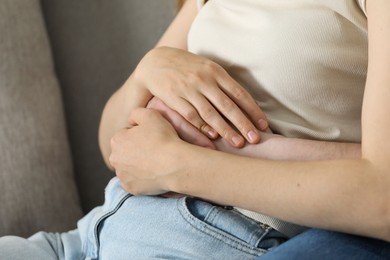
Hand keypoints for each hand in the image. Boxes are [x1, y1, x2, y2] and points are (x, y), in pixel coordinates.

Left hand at [109, 108, 183, 194]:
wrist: (175, 164)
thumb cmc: (163, 138)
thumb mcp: (150, 114)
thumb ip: (136, 113)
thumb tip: (131, 120)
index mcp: (116, 140)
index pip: (127, 134)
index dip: (141, 135)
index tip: (153, 138)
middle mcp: (114, 159)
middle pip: (126, 152)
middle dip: (136, 150)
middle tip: (154, 150)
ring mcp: (122, 176)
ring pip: (129, 167)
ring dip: (138, 165)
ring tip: (155, 162)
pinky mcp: (131, 189)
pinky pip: (135, 182)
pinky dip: (142, 179)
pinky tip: (153, 173)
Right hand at [133, 47, 268, 147]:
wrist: (155, 62)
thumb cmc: (187, 67)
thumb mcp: (207, 67)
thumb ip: (223, 82)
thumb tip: (244, 101)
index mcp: (215, 71)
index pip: (239, 93)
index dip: (253, 110)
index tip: (264, 125)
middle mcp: (204, 80)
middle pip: (228, 105)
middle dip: (244, 124)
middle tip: (256, 139)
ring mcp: (189, 89)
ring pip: (211, 113)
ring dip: (226, 130)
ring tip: (238, 144)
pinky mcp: (175, 98)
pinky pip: (192, 116)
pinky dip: (203, 127)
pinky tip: (214, 137)